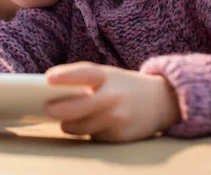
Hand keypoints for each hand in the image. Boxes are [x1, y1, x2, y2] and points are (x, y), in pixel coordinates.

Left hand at [45, 62, 180, 142]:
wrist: (162, 101)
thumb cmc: (125, 86)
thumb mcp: (108, 75)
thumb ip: (84, 80)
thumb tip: (52, 91)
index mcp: (108, 76)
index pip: (84, 73)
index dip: (65, 76)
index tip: (48, 78)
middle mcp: (113, 97)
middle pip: (77, 107)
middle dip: (57, 110)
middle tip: (48, 108)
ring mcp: (117, 118)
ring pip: (80, 127)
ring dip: (70, 124)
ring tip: (69, 119)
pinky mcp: (120, 136)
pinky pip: (93, 137)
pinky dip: (89, 132)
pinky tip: (95, 124)